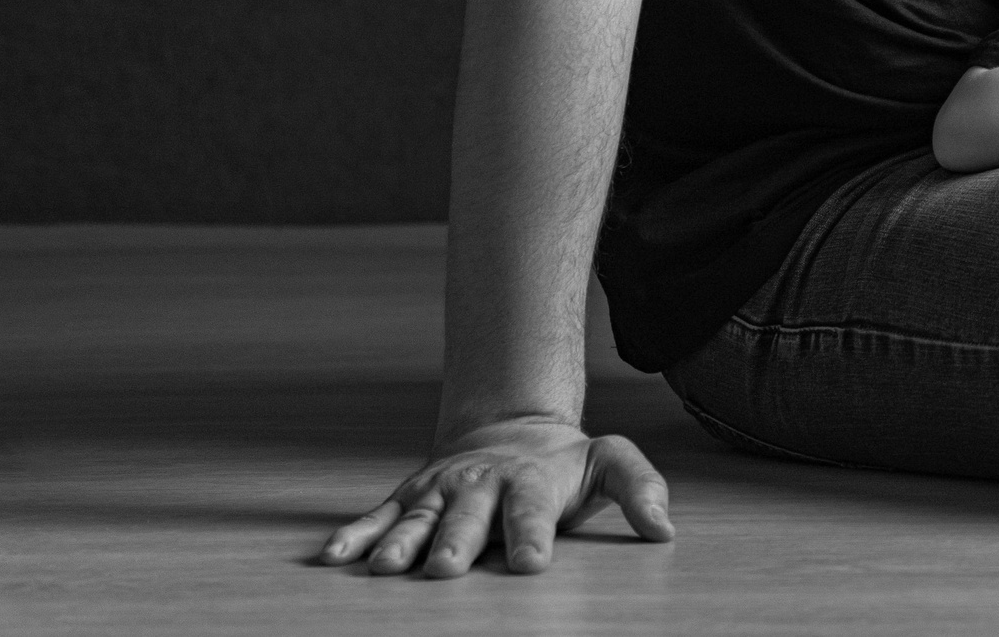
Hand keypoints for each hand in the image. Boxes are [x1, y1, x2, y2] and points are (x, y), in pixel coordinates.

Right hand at [319, 418, 672, 576]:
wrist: (510, 429)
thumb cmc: (563, 463)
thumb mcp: (609, 463)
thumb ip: (639, 488)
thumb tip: (665, 529)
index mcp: (529, 483)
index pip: (532, 513)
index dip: (532, 536)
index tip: (531, 564)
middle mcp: (480, 486)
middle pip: (469, 517)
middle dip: (458, 543)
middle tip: (449, 570)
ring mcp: (441, 491)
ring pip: (418, 518)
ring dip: (401, 543)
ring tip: (387, 569)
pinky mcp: (409, 497)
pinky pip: (378, 515)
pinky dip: (355, 535)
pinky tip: (334, 557)